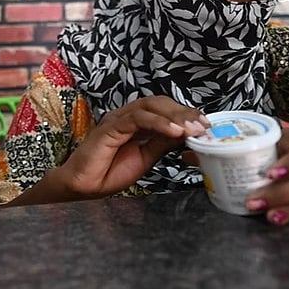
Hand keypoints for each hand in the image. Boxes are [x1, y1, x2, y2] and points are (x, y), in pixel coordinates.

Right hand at [47, 96, 207, 199]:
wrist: (83, 186)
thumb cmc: (108, 173)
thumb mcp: (145, 158)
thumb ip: (161, 144)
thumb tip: (184, 135)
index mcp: (134, 122)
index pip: (163, 108)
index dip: (184, 113)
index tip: (204, 125)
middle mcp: (125, 116)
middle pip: (158, 102)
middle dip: (183, 112)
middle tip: (202, 126)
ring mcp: (117, 120)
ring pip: (149, 106)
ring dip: (174, 116)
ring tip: (191, 129)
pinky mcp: (110, 127)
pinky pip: (136, 119)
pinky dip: (158, 123)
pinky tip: (173, 132)